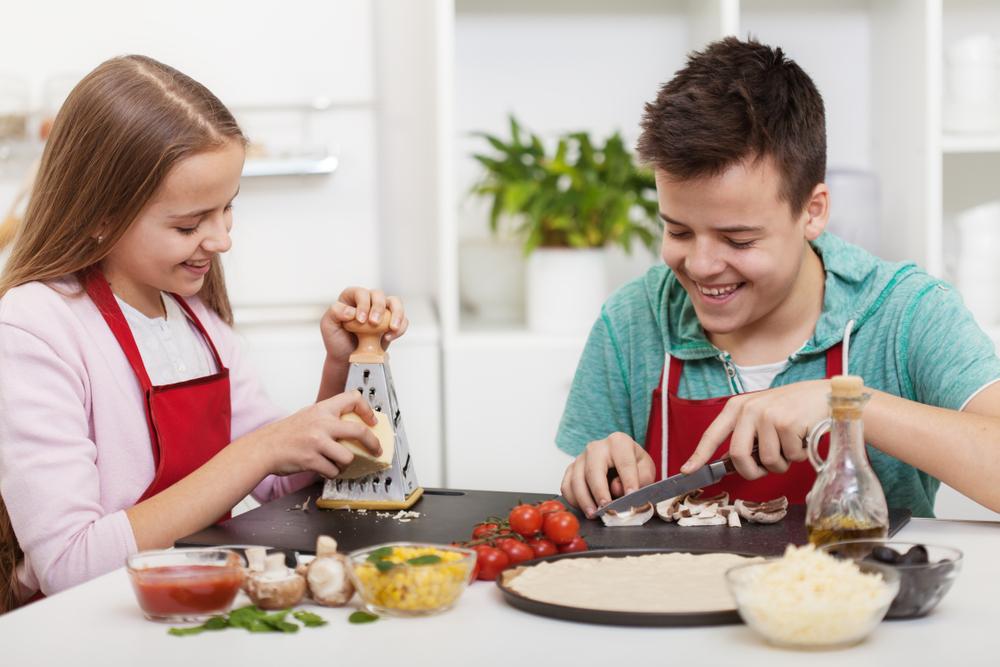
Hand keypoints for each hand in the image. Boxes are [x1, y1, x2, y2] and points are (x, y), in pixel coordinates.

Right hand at [249, 390, 382, 478]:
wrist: (263, 448)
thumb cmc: (286, 433)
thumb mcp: (308, 416)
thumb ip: (328, 418)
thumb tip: (352, 426)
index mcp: (322, 409)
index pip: (352, 398)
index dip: (367, 410)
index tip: (372, 422)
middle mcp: (321, 423)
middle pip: (359, 431)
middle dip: (373, 443)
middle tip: (376, 450)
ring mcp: (316, 442)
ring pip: (348, 457)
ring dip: (346, 463)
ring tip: (338, 463)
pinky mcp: (311, 460)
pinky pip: (333, 471)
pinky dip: (333, 473)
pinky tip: (326, 469)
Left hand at [321, 287, 408, 362]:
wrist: (346, 359)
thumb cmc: (337, 340)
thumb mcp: (328, 326)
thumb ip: (335, 313)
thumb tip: (351, 311)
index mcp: (350, 298)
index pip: (360, 292)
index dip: (362, 304)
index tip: (360, 320)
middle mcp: (367, 301)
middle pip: (378, 294)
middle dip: (378, 308)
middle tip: (374, 323)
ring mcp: (381, 311)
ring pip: (395, 302)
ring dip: (396, 313)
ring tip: (392, 327)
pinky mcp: (391, 323)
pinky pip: (403, 320)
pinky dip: (400, 327)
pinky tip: (389, 337)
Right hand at [560, 433, 655, 517]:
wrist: (619, 462)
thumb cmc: (633, 466)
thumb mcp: (645, 469)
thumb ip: (640, 478)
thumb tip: (617, 488)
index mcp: (619, 442)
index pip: (624, 462)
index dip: (628, 480)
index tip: (631, 496)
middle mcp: (596, 447)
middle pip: (593, 470)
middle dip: (599, 492)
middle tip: (606, 507)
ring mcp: (581, 458)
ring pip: (576, 479)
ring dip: (584, 500)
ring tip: (594, 514)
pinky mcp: (571, 470)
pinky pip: (566, 486)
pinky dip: (573, 500)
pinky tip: (585, 508)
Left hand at [680, 379, 830, 479]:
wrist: (826, 395)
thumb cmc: (794, 410)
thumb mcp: (762, 415)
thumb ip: (745, 434)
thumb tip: (727, 462)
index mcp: (737, 406)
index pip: (713, 434)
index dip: (699, 455)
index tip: (687, 470)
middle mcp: (749, 409)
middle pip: (738, 455)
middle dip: (752, 471)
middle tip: (765, 470)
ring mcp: (767, 415)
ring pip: (767, 461)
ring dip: (782, 463)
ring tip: (790, 446)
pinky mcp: (786, 423)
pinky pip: (788, 457)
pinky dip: (798, 456)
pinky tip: (803, 438)